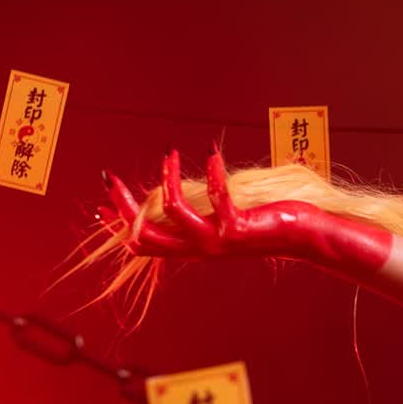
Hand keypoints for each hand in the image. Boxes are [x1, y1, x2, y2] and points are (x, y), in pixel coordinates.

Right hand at [100, 147, 312, 260]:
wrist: (301, 236)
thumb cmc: (261, 222)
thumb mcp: (220, 220)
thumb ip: (196, 212)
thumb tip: (168, 195)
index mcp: (191, 247)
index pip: (142, 243)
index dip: (118, 223)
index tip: (101, 200)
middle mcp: (200, 249)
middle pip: (145, 235)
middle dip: (124, 206)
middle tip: (112, 179)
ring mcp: (218, 241)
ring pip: (174, 212)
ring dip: (167, 179)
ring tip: (169, 154)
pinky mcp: (240, 228)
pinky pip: (217, 199)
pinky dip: (212, 174)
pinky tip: (212, 155)